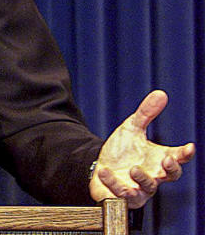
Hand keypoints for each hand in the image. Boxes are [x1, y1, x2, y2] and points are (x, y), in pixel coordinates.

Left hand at [90, 90, 194, 208]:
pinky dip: (113, 183)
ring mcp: (140, 188)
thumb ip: (146, 113)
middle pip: (170, 176)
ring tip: (133, 169)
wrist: (100, 167)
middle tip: (167, 160)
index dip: (185, 154)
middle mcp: (154, 175)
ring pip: (148, 187)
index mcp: (159, 159)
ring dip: (142, 179)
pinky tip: (105, 172)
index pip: (179, 158)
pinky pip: (121, 193)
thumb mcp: (132, 128)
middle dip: (171, 169)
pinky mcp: (123, 196)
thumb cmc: (122, 151)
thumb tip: (161, 93)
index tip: (189, 147)